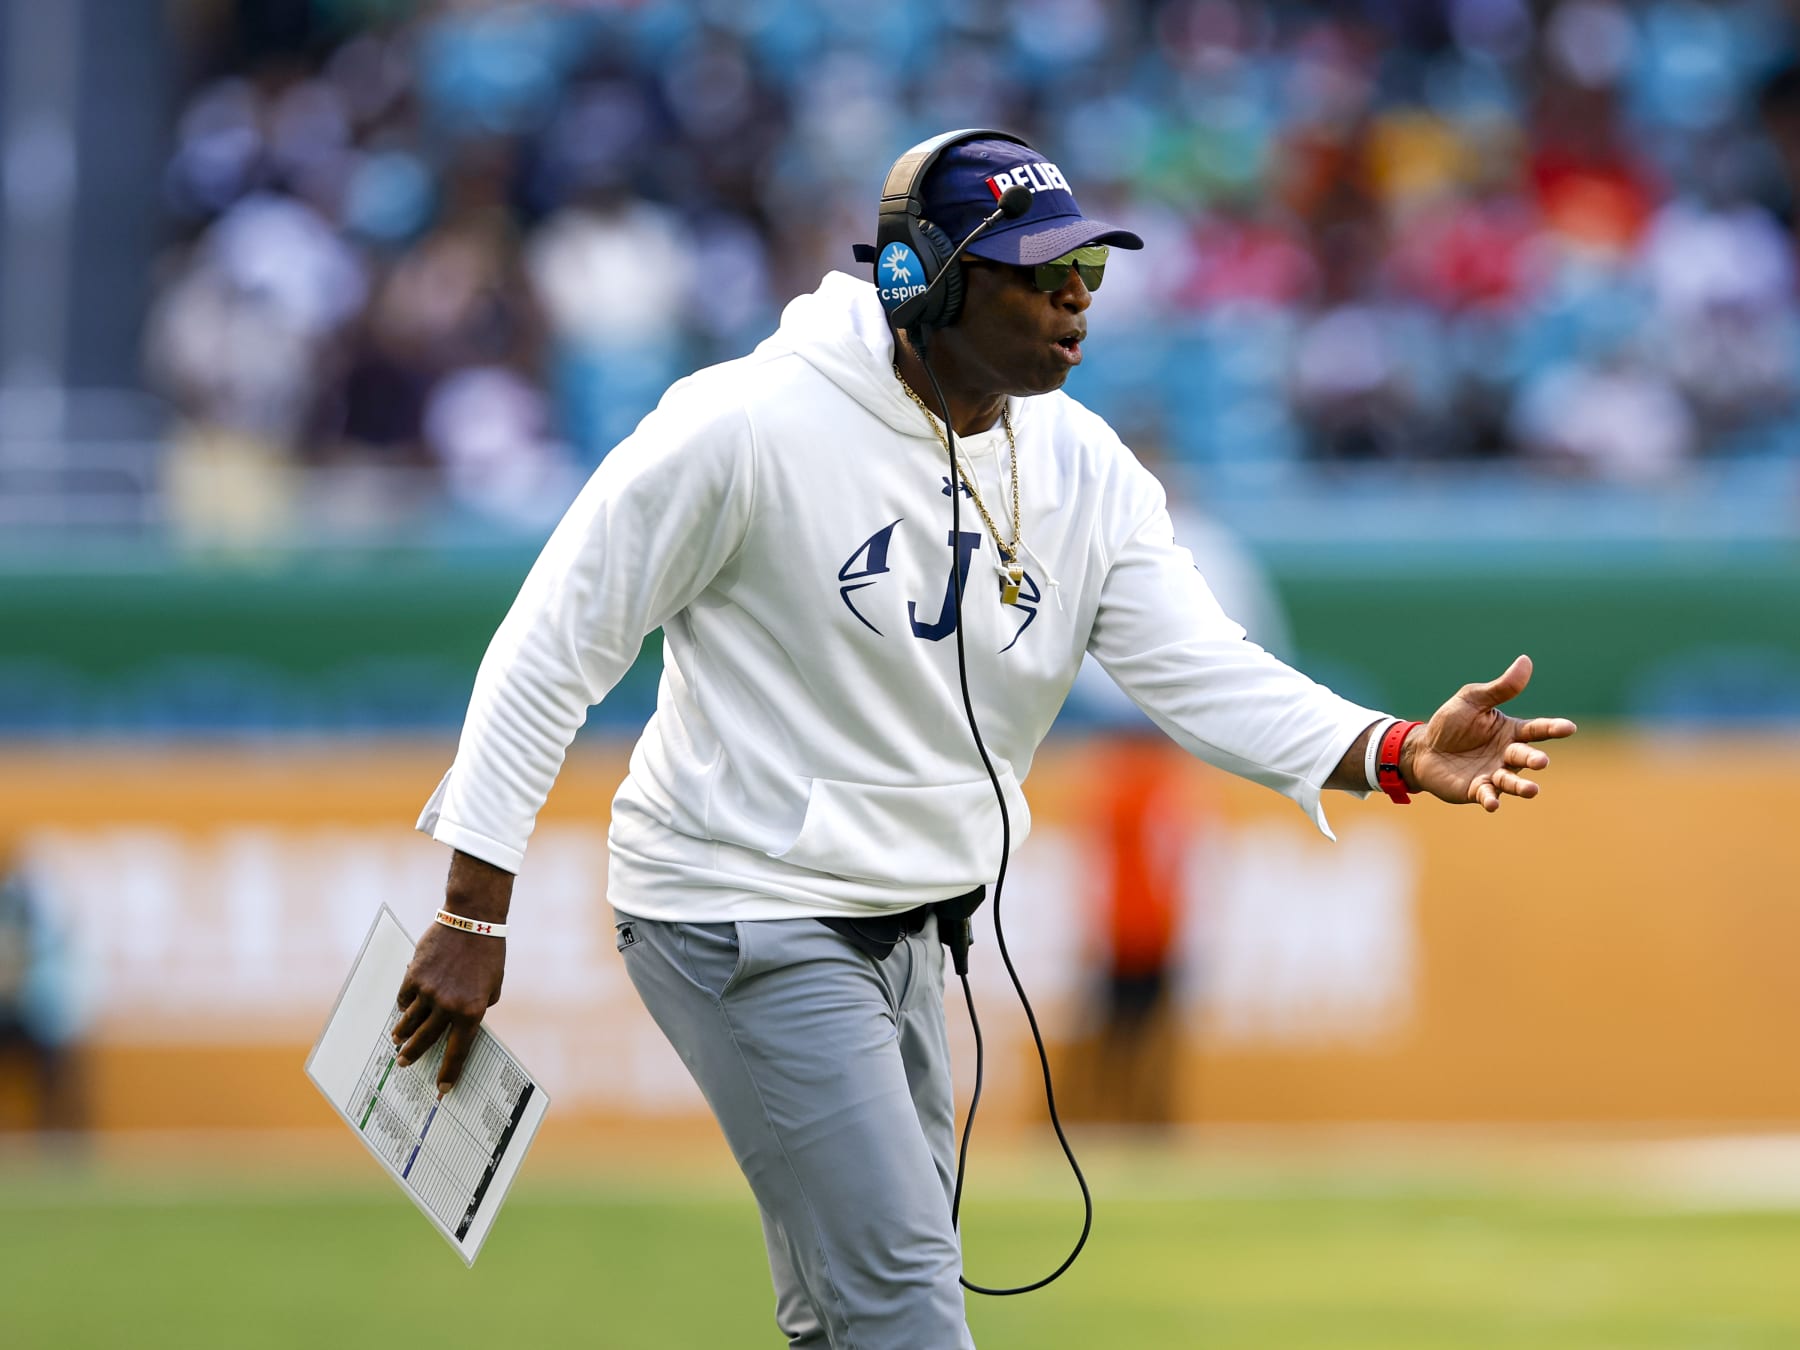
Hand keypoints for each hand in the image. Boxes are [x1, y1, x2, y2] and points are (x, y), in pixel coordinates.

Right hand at [393, 851, 511, 1095]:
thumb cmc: (488, 954)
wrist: (472, 921)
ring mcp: (429, 992)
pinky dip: (403, 1005)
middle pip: (426, 1040)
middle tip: (404, 1063)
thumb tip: (462, 1022)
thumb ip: (479, 1007)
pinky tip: (402, 1009)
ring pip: (410, 1021)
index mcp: (472, 1012)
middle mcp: (448, 1007)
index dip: (449, 1072)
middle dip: (414, 1055)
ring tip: (397, 1040)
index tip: (442, 1088)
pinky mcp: (414, 976)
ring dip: (402, 1034)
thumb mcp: (493, 986)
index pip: (458, 1051)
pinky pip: (404, 998)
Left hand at [1404, 654, 1576, 810]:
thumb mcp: (1472, 700)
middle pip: (1526, 756)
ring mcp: (1494, 774)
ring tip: (1531, 790)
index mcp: (1511, 731)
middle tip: (1541, 761)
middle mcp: (1507, 755)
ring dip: (1521, 786)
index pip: (1537, 729)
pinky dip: (1491, 799)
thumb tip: (1525, 661)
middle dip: (1534, 759)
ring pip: (1512, 781)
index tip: (1569, 727)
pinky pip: (1488, 795)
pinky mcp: (1477, 790)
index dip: (1553, 728)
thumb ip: (1500, 688)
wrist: (1423, 749)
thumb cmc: (1451, 723)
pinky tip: (1493, 804)